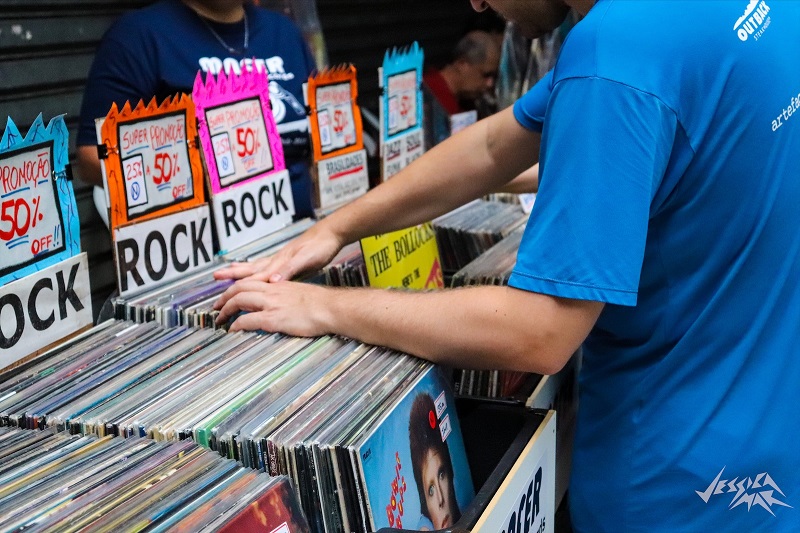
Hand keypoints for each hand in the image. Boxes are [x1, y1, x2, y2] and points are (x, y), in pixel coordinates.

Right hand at [213, 223, 344, 282]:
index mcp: (278, 263)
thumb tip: (272, 281)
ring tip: (227, 271)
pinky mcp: (287, 260)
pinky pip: (265, 266)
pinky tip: (255, 271)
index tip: (226, 296)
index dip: (239, 288)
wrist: (331, 233)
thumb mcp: (306, 260)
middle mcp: (276, 261)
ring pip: (255, 267)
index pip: (254, 278)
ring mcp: (281, 260)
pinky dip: (256, 269)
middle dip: (232, 275)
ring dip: (240, 271)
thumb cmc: (320, 246)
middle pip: (249, 270)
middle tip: (215, 277)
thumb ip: (289, 270)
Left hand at [214, 280, 332, 336]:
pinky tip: (233, 330)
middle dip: (224, 298)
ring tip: (220, 320)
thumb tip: (280, 305)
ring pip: (239, 300)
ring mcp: (272, 304)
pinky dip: (237, 324)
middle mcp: (272, 291)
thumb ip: (286, 297)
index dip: (235, 288)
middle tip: (216, 308)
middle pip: (239, 288)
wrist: (331, 308)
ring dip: (226, 310)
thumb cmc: (321, 304)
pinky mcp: (274, 318)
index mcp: (278, 285)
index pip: (250, 281)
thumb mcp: (300, 294)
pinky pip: (248, 320)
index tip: (227, 296)